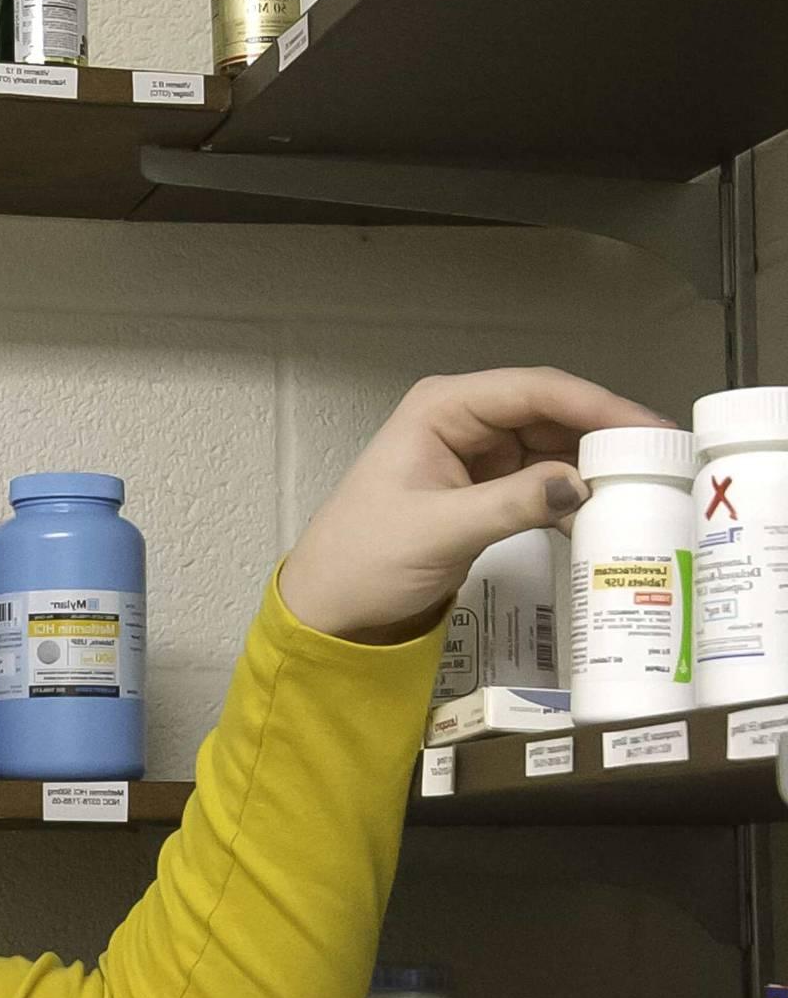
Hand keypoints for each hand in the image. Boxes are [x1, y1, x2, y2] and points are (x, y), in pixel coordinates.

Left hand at [278, 368, 672, 642]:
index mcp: (442, 408)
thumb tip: (582, 485)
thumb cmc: (365, 560)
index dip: (597, 406)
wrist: (331, 607)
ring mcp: (475, 453)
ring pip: (553, 446)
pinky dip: (572, 497)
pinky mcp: (485, 488)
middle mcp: (462, 419)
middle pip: (551, 413)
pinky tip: (605, 518)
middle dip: (605, 436)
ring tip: (650, 490)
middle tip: (665, 464)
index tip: (652, 431)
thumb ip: (512, 504)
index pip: (534, 390)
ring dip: (594, 467)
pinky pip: (542, 480)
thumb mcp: (441, 531)